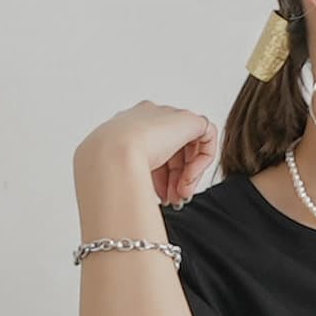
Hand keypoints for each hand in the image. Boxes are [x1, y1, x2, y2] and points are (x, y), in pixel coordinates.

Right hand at [76, 100, 218, 207]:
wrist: (112, 156)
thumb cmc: (109, 168)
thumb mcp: (124, 172)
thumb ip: (140, 175)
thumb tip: (144, 193)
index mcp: (130, 127)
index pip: (155, 150)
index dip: (163, 176)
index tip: (163, 196)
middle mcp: (149, 118)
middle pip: (174, 150)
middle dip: (176, 178)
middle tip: (176, 200)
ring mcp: (168, 116)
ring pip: (190, 146)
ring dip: (188, 175)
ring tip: (181, 196)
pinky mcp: (188, 118)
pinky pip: (206, 137)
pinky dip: (202, 161)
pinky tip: (189, 178)